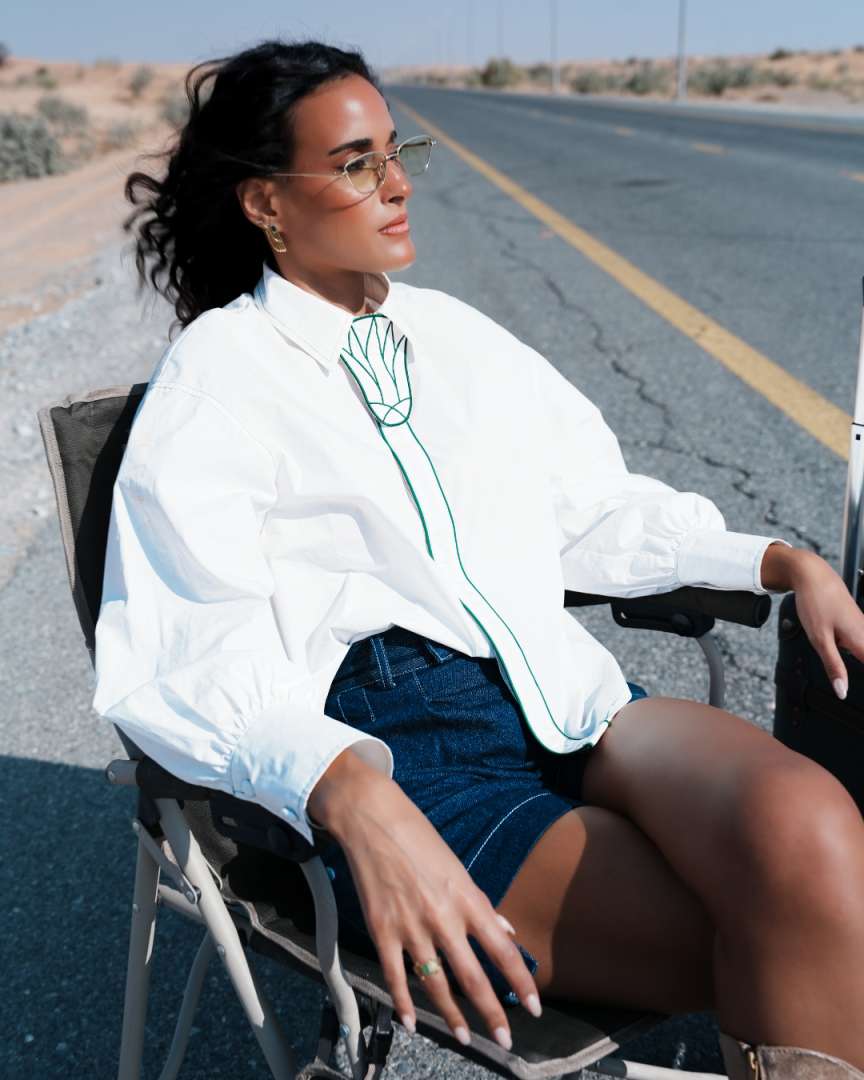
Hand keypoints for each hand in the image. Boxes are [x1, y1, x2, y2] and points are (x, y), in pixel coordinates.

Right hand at [308, 749, 541, 1047]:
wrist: (372, 819)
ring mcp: (410, 926)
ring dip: (452, 1017)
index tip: (534, 1008)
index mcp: (467, 898)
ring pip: (435, 984)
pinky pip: (395, 976)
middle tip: (505, 1041)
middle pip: (473, 977)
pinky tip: (413, 1023)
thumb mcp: (457, 867)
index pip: (502, 949)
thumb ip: (481, 903)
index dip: (521, 981)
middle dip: (491, 1014)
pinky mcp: (381, 930)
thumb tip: (507, 932)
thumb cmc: (419, 838)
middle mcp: (443, 916)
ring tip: (464, 1039)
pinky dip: (404, 1003)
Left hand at [774, 547, 863, 699]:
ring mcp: (862, 626)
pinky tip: (845, 648)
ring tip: (831, 643)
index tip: (859, 701)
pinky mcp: (855, 621)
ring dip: (859, 657)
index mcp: (860, 640)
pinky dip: (858, 649)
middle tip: (838, 663)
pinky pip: (860, 640)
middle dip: (860, 665)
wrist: (812, 574)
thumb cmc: (815, 602)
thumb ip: (833, 666)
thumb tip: (842, 691)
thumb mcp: (819, 639)